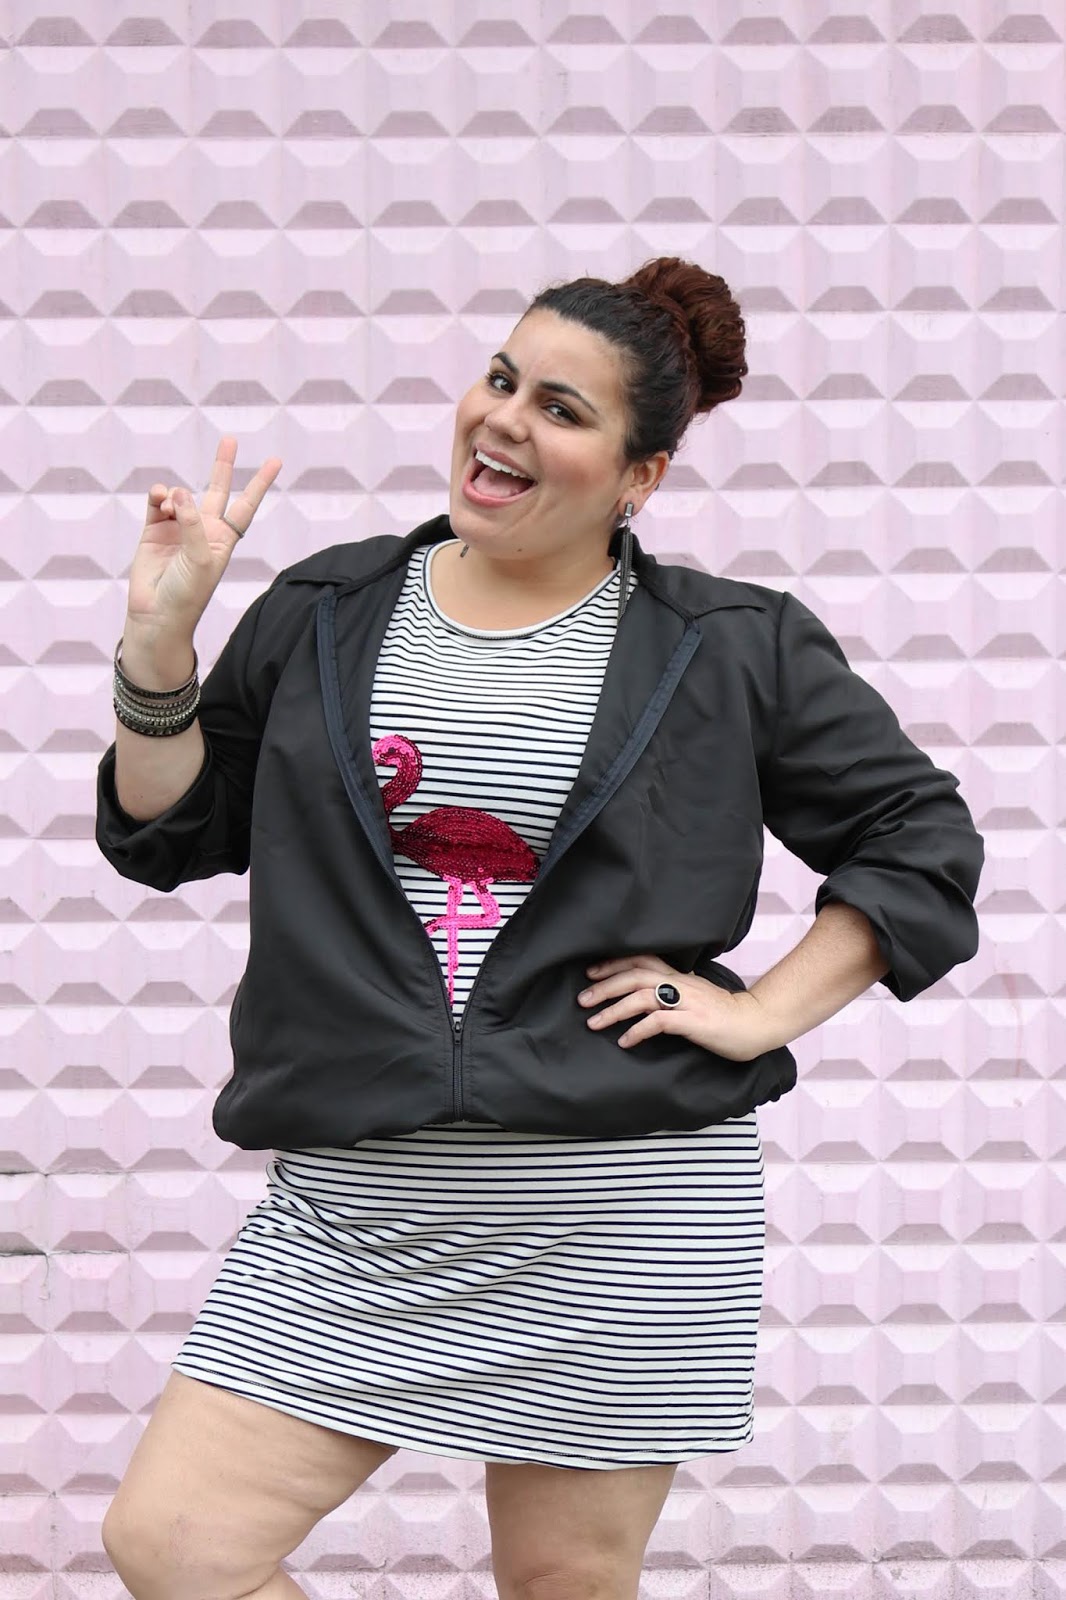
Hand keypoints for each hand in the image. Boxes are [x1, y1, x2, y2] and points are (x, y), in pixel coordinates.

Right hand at [126, 436, 281, 642]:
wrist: (156, 616)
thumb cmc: (187, 594)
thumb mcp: (202, 560)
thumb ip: (192, 523)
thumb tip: (178, 491)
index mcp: (223, 540)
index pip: (245, 506)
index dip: (259, 484)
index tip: (275, 461)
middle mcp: (203, 531)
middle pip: (217, 491)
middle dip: (223, 467)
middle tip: (230, 440)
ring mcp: (177, 529)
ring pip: (180, 495)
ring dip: (176, 493)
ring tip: (170, 502)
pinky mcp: (153, 531)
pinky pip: (157, 502)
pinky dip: (158, 495)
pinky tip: (160, 498)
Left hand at [577, 953, 773, 1058]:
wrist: (757, 1023)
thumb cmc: (726, 1014)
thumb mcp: (695, 996)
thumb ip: (674, 992)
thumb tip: (647, 998)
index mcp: (679, 977)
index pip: (641, 960)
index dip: (614, 964)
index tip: (591, 973)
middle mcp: (680, 984)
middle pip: (635, 975)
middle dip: (605, 985)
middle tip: (582, 999)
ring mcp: (687, 1002)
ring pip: (641, 996)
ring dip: (613, 1009)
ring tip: (594, 1023)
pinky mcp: (694, 1021)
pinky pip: (659, 1021)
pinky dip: (638, 1030)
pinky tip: (625, 1041)